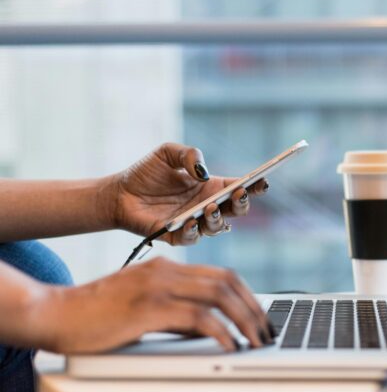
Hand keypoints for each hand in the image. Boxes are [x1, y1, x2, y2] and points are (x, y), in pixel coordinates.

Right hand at [32, 257, 273, 353]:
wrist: (55, 313)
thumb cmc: (97, 315)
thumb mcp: (144, 306)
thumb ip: (176, 312)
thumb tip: (209, 329)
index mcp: (167, 267)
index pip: (222, 274)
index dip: (248, 295)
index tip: (260, 317)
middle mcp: (166, 271)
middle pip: (227, 282)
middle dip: (254, 308)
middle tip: (266, 332)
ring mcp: (157, 286)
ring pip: (219, 296)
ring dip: (244, 320)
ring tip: (256, 341)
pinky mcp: (148, 308)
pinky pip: (197, 317)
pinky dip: (220, 332)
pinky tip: (229, 345)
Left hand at [107, 143, 268, 244]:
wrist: (119, 193)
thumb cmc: (146, 173)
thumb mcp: (167, 153)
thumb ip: (189, 154)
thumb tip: (203, 172)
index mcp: (211, 187)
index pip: (240, 188)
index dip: (254, 186)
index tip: (262, 180)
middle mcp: (207, 206)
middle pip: (236, 210)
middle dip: (242, 203)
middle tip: (239, 194)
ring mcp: (194, 223)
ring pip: (218, 227)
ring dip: (218, 218)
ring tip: (210, 207)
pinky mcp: (177, 236)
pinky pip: (192, 238)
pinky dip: (194, 231)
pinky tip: (191, 221)